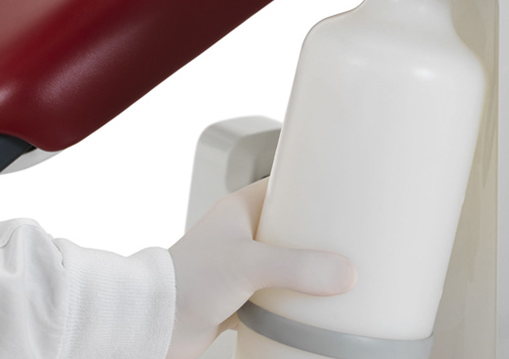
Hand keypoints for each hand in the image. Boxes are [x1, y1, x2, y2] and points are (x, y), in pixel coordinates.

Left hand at [166, 178, 356, 358]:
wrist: (157, 321)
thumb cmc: (186, 280)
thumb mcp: (248, 265)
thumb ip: (297, 267)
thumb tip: (343, 272)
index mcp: (241, 208)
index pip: (286, 186)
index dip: (314, 188)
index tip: (344, 194)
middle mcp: (243, 233)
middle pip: (292, 227)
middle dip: (319, 236)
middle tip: (350, 239)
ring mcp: (243, 265)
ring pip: (288, 262)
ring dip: (309, 269)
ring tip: (341, 271)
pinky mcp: (243, 295)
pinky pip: (279, 292)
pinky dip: (296, 298)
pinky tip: (315, 304)